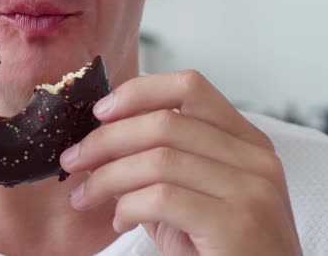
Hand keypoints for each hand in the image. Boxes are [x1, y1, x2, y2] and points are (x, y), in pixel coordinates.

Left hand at [61, 70, 302, 255]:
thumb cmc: (219, 247)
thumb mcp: (189, 196)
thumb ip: (156, 165)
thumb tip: (100, 140)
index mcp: (244, 141)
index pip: (188, 87)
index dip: (138, 92)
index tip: (100, 111)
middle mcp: (254, 158)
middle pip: (164, 122)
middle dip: (105, 140)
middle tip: (74, 160)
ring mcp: (251, 189)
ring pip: (158, 160)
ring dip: (106, 177)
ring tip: (85, 196)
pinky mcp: (236, 223)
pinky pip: (161, 198)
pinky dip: (127, 207)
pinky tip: (119, 221)